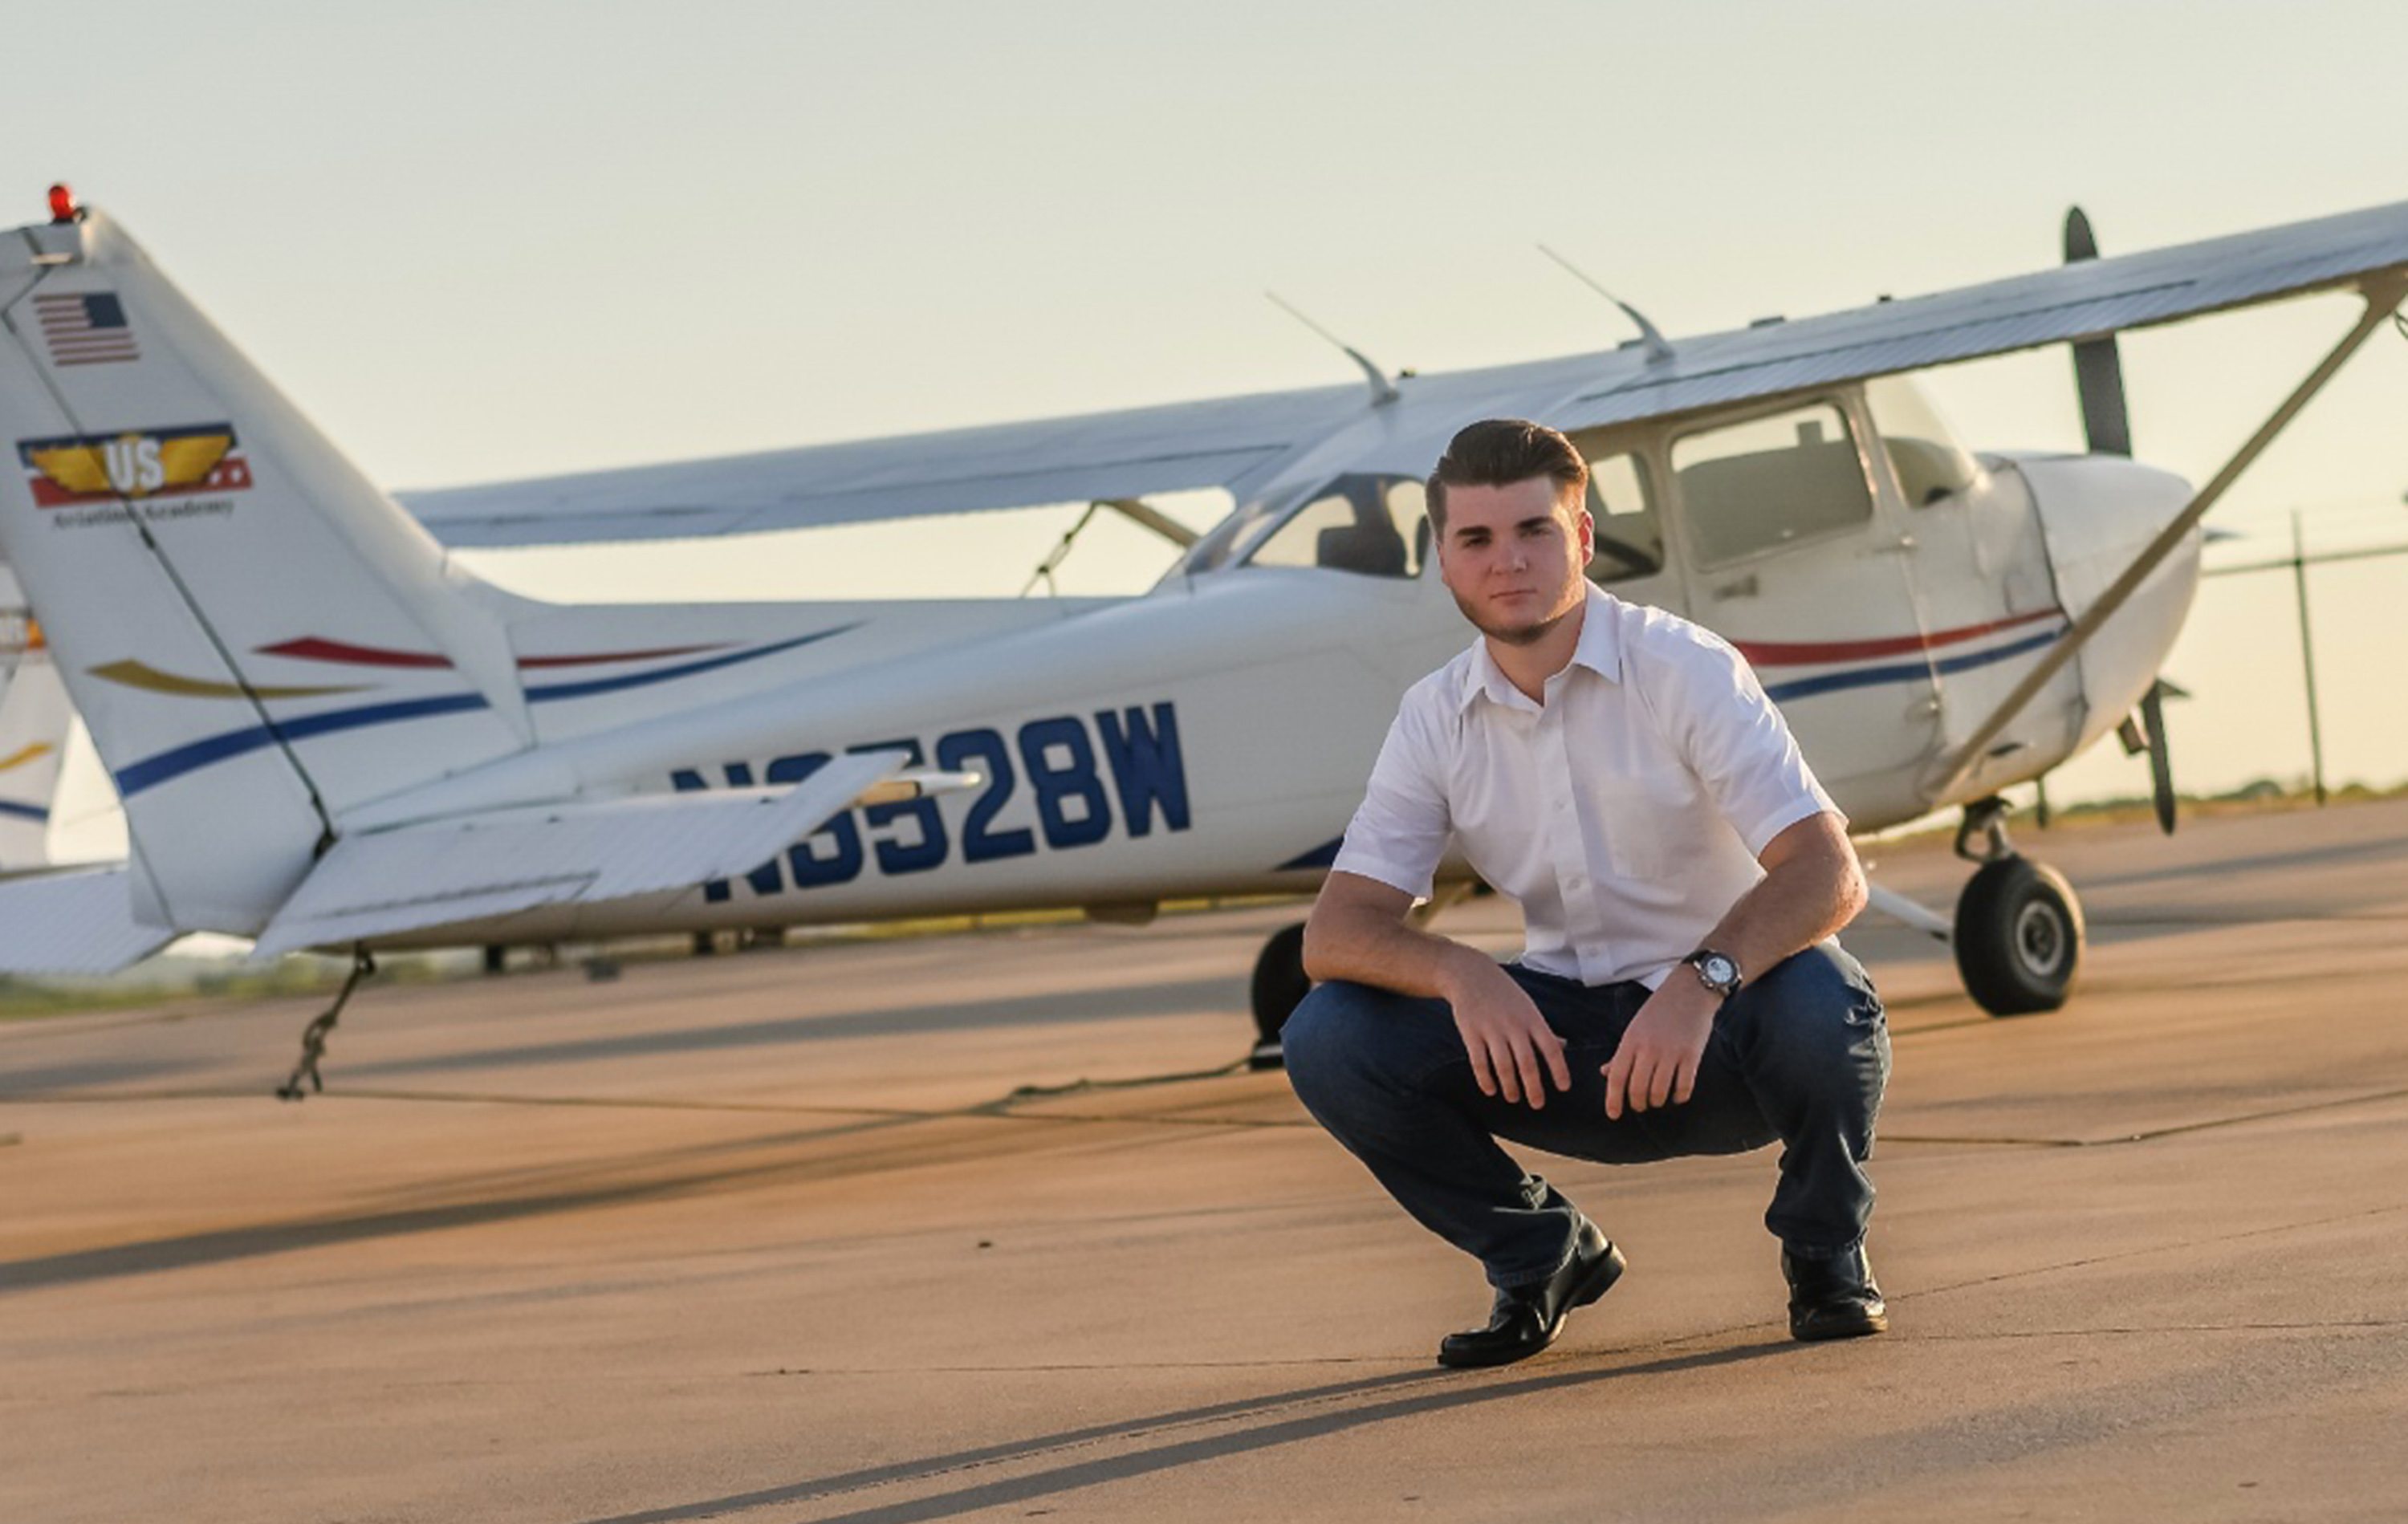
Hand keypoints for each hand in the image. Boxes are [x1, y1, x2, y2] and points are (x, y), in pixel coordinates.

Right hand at [1445, 961, 1571, 1109]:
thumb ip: (1542, 1029)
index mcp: (1531, 1019)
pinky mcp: (1470, 1033)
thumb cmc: (1504, 993)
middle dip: (1533, 1087)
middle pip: (1527, 1063)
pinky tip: (1490, 1090)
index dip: (1559, 1069)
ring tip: (1513, 1098)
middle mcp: (1513, 1025)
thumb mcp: (1527, 1006)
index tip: (1563, 1088)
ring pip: (1503, 1066)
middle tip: (1538, 1104)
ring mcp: (1491, 1029)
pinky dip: (1485, 1079)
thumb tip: (1562, 1047)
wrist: (1470, 973)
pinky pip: (1479, 1062)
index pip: (1550, 1048)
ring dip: (1510, 1086)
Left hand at [1603, 977, 1718, 1119]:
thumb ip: (1621, 1053)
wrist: (1691, 990)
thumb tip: (1605, 1073)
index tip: (1613, 1114)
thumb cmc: (1660, 1010)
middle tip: (1640, 1106)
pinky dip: (1679, 1096)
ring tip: (1657, 1100)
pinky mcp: (1692, 1055)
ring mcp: (1671, 1052)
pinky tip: (1677, 1095)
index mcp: (1631, 1040)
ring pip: (1659, 1092)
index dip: (1613, 1100)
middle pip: (1638, 1089)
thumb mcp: (1634, 1027)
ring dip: (1657, 1102)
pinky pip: (1684, 1086)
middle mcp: (1649, 1048)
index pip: (1617, 1077)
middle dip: (1638, 1104)